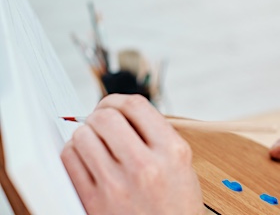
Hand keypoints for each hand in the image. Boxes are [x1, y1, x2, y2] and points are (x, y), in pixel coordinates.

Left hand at [60, 94, 203, 214]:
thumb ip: (158, 137)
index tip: (115, 106)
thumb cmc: (176, 208)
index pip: (136, 106)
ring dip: (86, 134)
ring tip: (94, 142)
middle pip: (106, 117)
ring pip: (83, 136)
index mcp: (172, 152)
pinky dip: (74, 153)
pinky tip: (86, 159)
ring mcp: (117, 185)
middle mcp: (145, 167)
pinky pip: (70, 160)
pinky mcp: (94, 201)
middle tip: (101, 122)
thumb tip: (124, 113)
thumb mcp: (183, 166)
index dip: (120, 101)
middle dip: (100, 115)